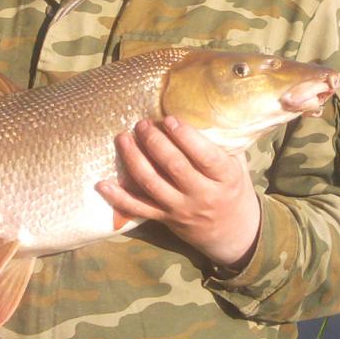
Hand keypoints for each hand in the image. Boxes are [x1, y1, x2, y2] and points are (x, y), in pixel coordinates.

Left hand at [98, 116, 261, 269]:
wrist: (232, 230)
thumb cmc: (232, 186)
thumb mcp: (236, 163)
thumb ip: (220, 142)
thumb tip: (200, 107)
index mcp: (225, 177)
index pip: (205, 156)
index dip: (186, 137)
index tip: (169, 119)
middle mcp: (203, 194)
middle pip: (174, 167)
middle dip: (154, 143)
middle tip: (142, 124)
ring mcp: (181, 208)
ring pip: (153, 185)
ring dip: (134, 160)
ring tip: (123, 138)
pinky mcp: (165, 219)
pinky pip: (138, 209)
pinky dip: (118, 197)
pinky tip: (103, 184)